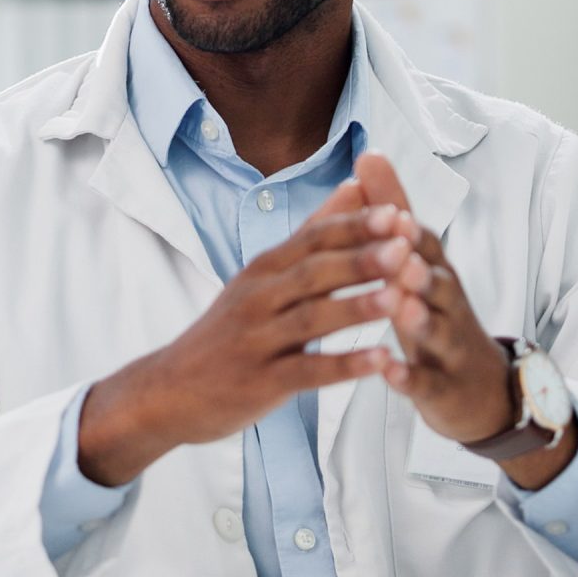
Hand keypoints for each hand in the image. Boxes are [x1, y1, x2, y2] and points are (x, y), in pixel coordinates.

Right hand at [77, 178, 411, 486]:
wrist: (171, 390)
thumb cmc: (228, 331)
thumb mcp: (261, 277)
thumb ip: (310, 235)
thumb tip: (353, 186)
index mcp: (263, 270)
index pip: (311, 239)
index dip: (354, 227)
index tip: (397, 212)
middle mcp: (258, 299)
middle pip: (313, 273)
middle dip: (361, 258)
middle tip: (406, 245)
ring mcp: (257, 341)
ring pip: (311, 319)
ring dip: (356, 308)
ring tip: (400, 299)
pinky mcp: (261, 382)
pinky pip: (307, 371)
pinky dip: (345, 366)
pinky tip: (381, 362)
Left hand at [340, 152, 577, 488]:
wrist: (485, 391)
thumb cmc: (438, 316)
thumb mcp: (417, 263)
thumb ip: (394, 213)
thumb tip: (368, 154)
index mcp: (435, 271)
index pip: (420, 237)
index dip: (401, 214)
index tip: (380, 189)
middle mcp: (446, 303)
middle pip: (436, 279)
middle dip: (418, 262)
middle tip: (399, 248)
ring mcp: (449, 346)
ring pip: (437, 328)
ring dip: (420, 316)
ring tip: (401, 305)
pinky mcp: (443, 387)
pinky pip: (427, 382)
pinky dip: (408, 376)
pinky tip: (388, 370)